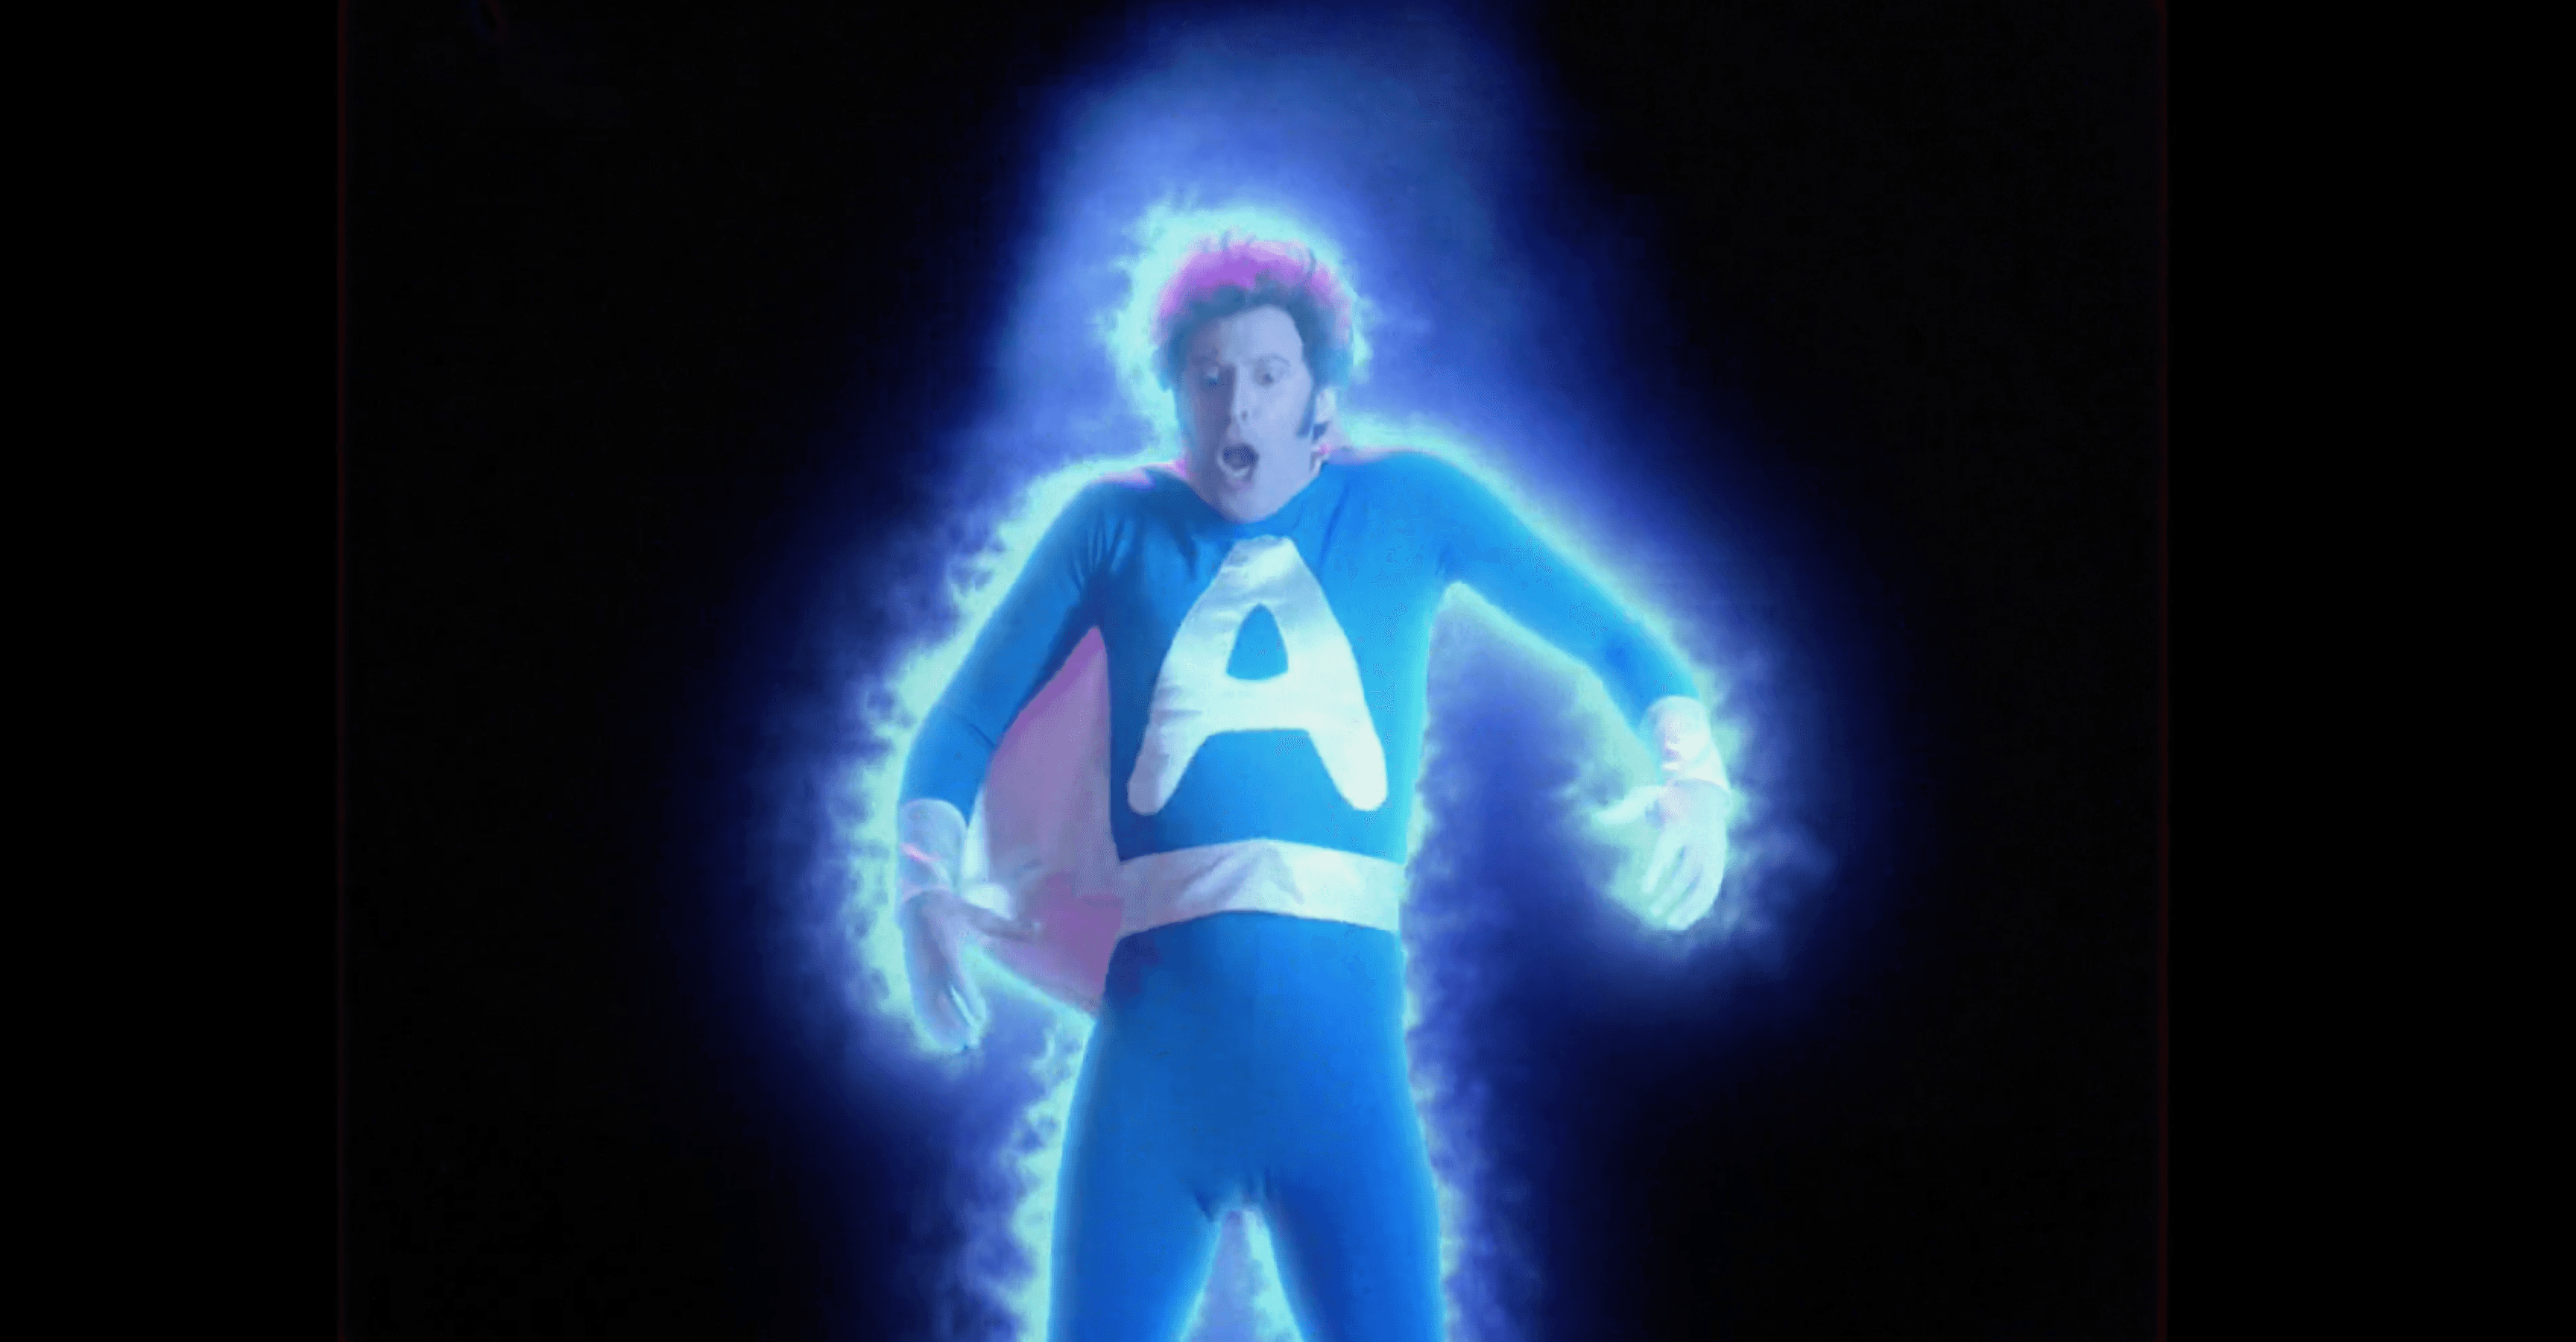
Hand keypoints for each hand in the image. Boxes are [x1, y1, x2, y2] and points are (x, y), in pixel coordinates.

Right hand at [898, 884, 1038, 1051]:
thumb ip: (1011, 928)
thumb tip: (1041, 928)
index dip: (967, 999)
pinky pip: (920, 1005)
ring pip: (928, 1007)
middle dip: (954, 1023)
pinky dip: (929, 1023)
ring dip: (941, 1029)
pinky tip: (942, 1039)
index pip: (956, 979)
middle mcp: (931, 964)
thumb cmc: (955, 911)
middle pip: (940, 999)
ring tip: (958, 1048)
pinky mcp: (913, 978)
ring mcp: (920, 973)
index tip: (980, 1018)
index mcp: (948, 948)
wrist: (918, 902)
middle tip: (972, 1042)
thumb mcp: (983, 917)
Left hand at [1633, 778, 1731, 929]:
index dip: (1656, 872)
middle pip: (1692, 873)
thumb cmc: (1670, 799)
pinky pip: (1710, 889)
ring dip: (1690, 907)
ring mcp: (1712, 853)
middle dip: (1675, 896)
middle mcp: (1699, 841)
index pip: (1666, 852)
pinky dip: (1698, 905)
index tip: (1644, 892)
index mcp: (1680, 825)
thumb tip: (1597, 821)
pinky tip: (1682, 918)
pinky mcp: (1718, 864)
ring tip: (1670, 924)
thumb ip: (1624, 811)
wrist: (1703, 794)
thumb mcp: (1646, 799)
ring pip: (1706, 887)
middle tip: (1654, 913)